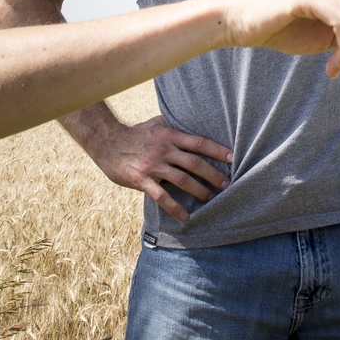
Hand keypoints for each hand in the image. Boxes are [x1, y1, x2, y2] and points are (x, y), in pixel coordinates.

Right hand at [92, 115, 234, 223]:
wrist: (106, 141)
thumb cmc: (134, 134)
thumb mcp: (156, 124)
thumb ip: (173, 127)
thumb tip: (191, 123)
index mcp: (170, 136)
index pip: (199, 143)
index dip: (217, 150)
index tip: (233, 157)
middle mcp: (164, 150)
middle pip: (195, 163)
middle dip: (214, 174)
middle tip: (228, 184)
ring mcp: (153, 166)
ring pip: (182, 180)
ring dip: (199, 190)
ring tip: (212, 199)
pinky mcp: (141, 180)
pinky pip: (161, 196)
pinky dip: (174, 207)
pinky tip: (185, 216)